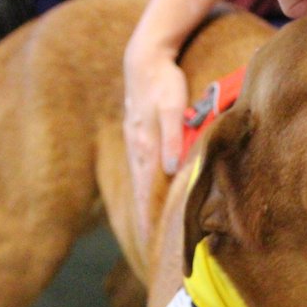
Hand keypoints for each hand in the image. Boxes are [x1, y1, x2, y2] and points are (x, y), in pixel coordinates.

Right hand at [123, 38, 188, 244]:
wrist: (144, 58)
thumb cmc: (162, 82)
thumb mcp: (171, 107)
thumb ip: (172, 137)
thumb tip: (172, 168)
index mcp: (145, 147)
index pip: (146, 192)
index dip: (148, 218)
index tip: (150, 243)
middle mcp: (137, 149)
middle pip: (140, 192)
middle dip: (144, 220)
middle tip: (148, 247)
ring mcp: (135, 142)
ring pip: (139, 181)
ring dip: (142, 205)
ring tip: (146, 229)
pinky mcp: (137, 134)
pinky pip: (140, 168)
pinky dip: (143, 186)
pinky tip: (146, 192)